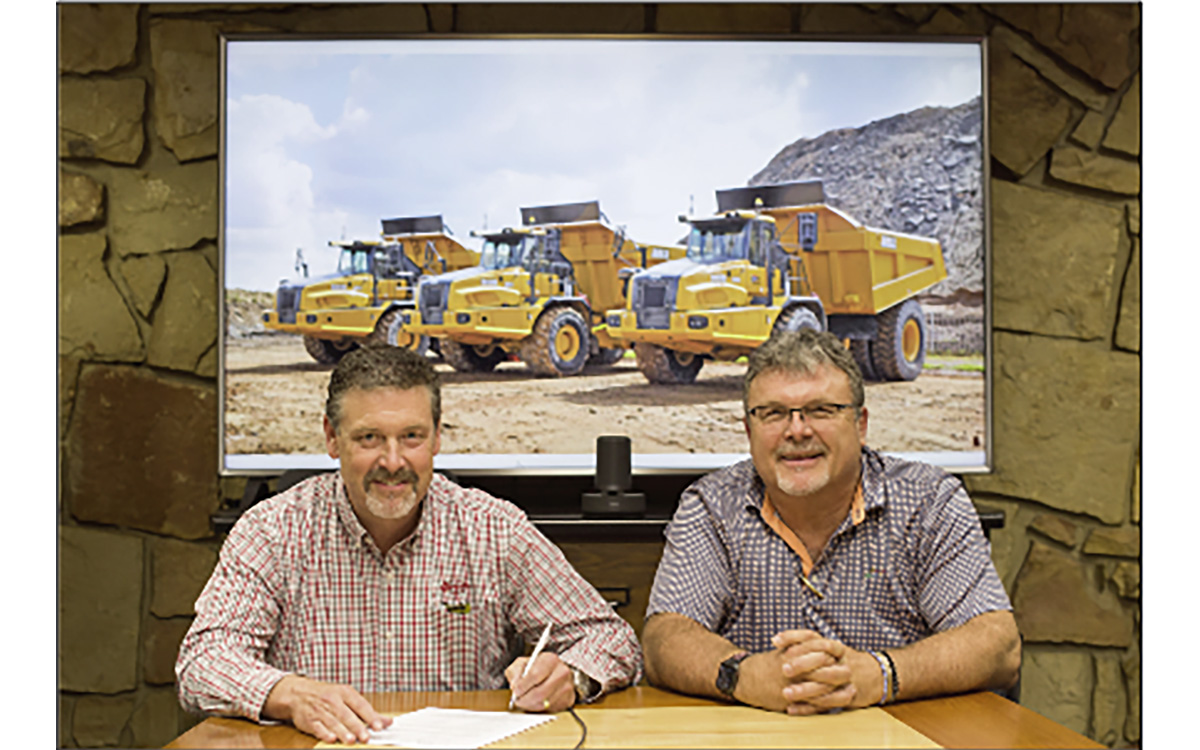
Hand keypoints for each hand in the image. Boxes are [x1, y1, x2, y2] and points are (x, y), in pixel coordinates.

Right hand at [263, 674, 391, 742]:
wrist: (299, 693)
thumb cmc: (327, 695)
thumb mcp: (347, 697)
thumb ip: (367, 711)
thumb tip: (387, 721)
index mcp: (344, 692)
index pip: (360, 704)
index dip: (370, 716)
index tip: (379, 726)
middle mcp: (332, 700)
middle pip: (347, 715)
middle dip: (357, 727)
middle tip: (366, 737)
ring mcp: (320, 710)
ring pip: (333, 722)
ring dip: (343, 732)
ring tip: (352, 740)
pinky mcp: (310, 720)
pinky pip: (318, 728)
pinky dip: (325, 734)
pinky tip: (332, 739)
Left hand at [504, 652, 575, 712]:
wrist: (553, 673)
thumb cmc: (537, 668)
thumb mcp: (522, 664)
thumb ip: (515, 672)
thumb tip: (515, 685)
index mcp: (550, 660)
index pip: (535, 675)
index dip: (522, 686)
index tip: (516, 691)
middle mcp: (562, 672)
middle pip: (540, 693)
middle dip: (525, 699)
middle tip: (518, 700)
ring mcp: (567, 687)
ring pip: (544, 703)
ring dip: (530, 705)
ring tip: (525, 701)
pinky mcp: (569, 699)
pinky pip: (550, 710)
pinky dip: (539, 708)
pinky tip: (535, 702)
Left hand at [773, 629, 874, 714]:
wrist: (873, 676)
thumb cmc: (839, 661)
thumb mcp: (827, 649)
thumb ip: (804, 644)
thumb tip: (775, 640)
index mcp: (834, 647)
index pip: (813, 637)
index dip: (793, 637)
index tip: (775, 642)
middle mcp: (841, 661)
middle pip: (822, 659)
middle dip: (802, 664)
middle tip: (783, 669)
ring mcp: (846, 680)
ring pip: (827, 684)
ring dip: (805, 690)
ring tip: (786, 692)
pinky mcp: (846, 696)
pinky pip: (829, 703)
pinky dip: (809, 708)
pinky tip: (792, 709)